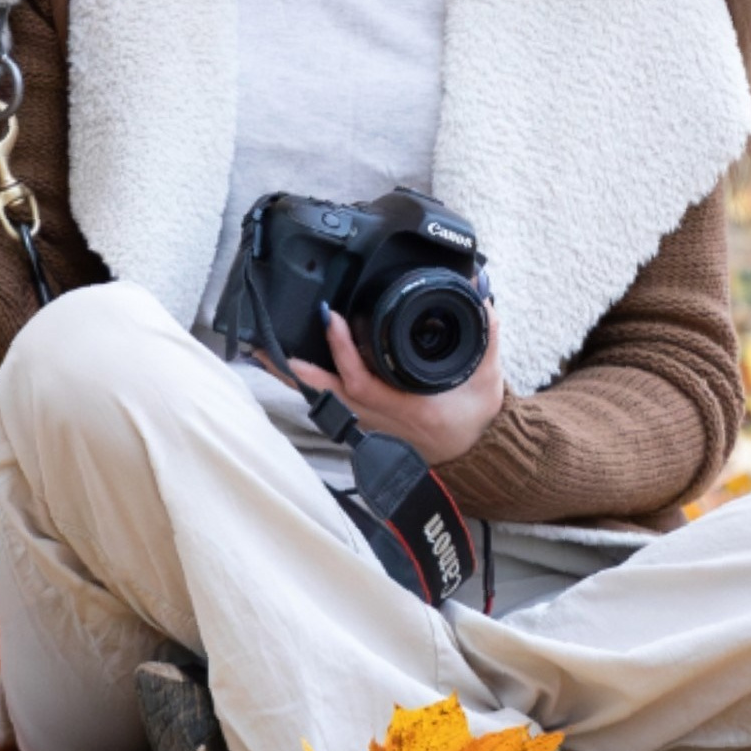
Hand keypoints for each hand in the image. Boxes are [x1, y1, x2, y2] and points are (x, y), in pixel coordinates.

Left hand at [256, 302, 505, 465]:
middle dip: (295, 369)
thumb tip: (480, 294)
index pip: (364, 382)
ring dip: (294, 376)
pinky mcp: (366, 422)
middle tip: (267, 344)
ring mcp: (370, 424)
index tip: (332, 317)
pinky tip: (290, 367)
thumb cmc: (476, 419)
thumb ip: (486, 335)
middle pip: (327, 395)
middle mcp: (381, 420)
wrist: (475, 456)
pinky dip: (308, 385)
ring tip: (264, 350)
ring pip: (323, 401)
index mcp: (408, 408)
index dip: (343, 352)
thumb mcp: (486, 379)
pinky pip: (330, 403)